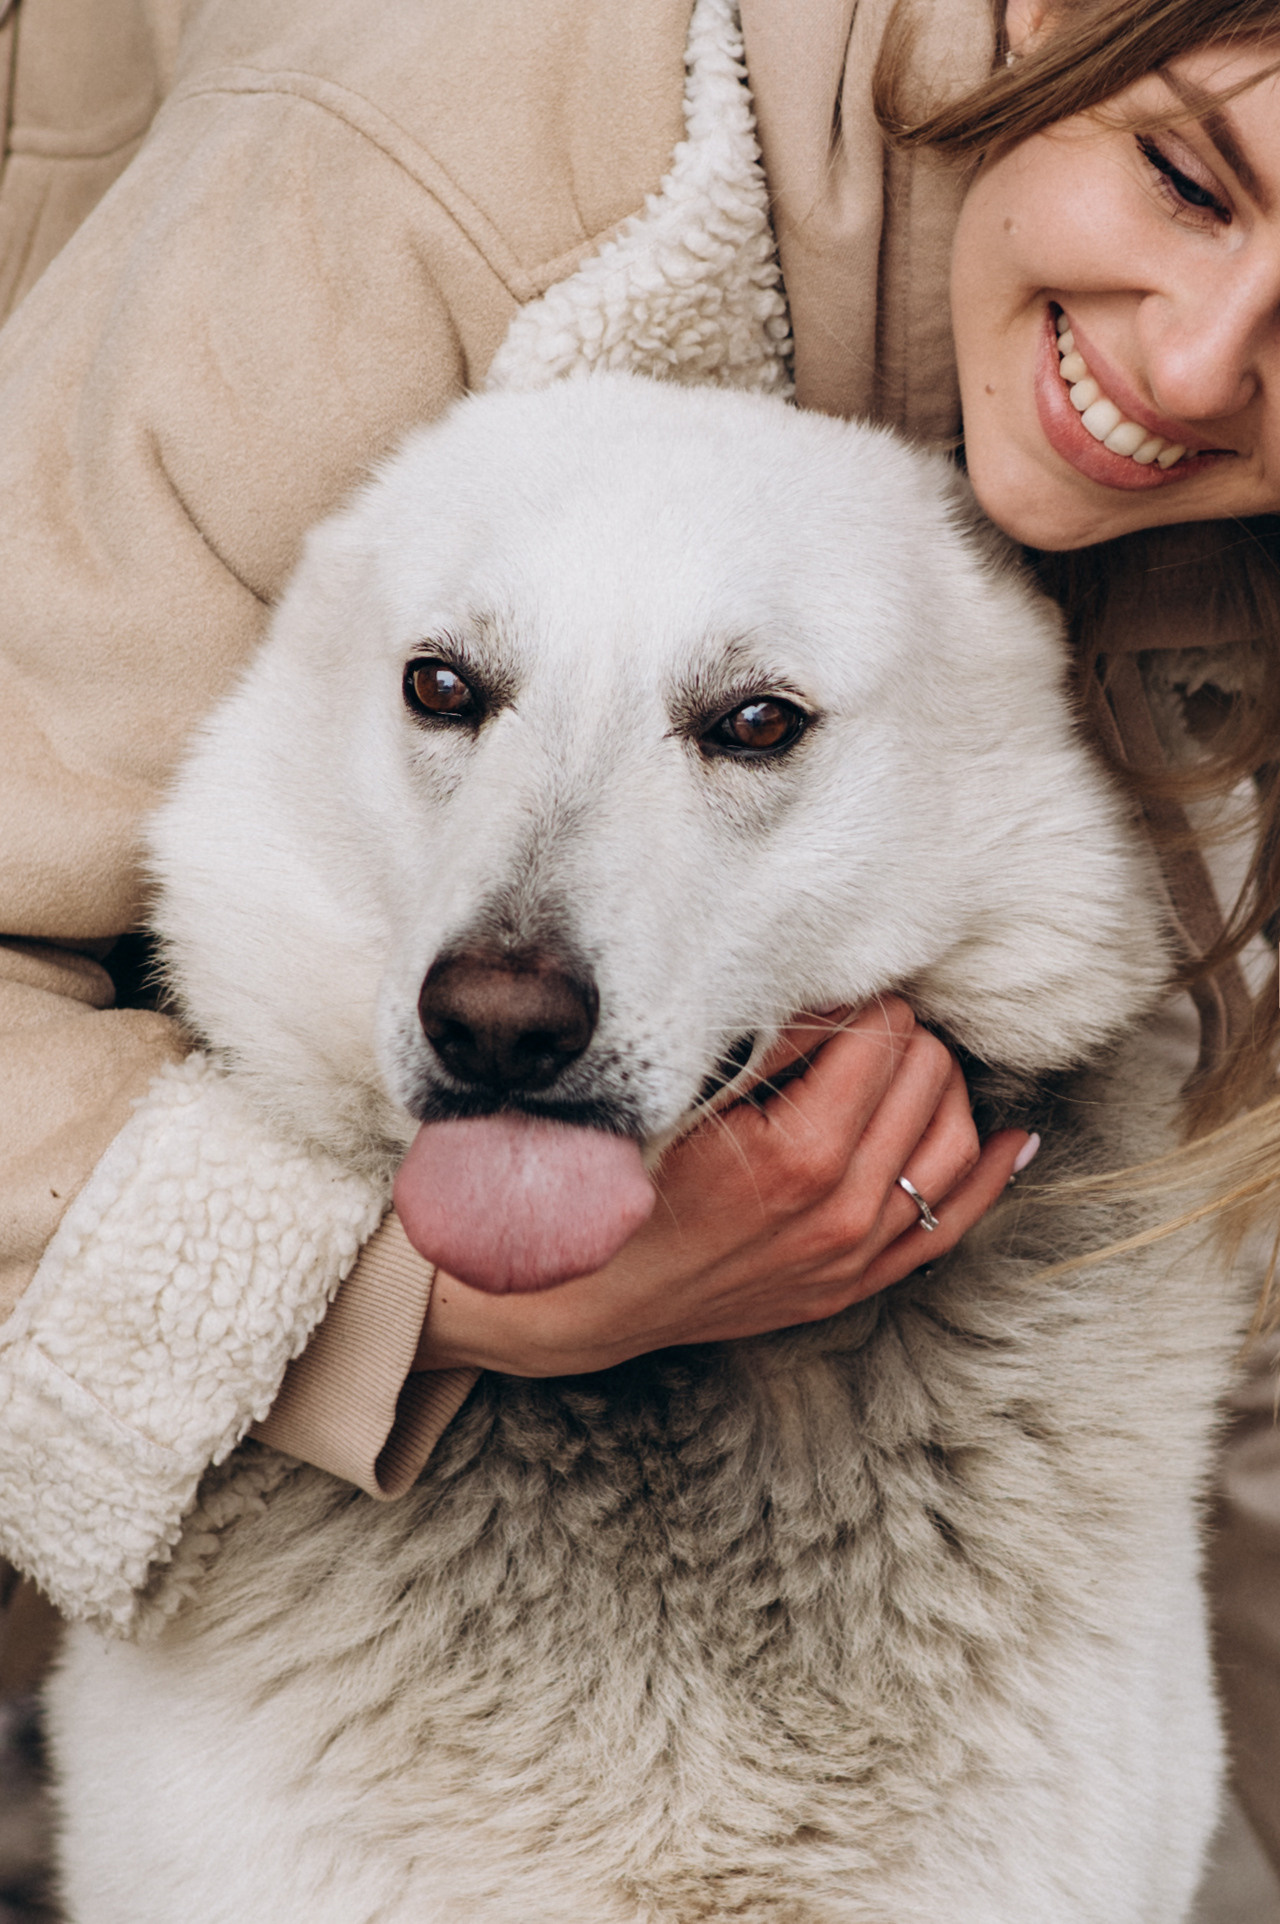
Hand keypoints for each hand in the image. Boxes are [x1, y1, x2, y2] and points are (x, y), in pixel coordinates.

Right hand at [412, 997, 1032, 1377]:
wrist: (580, 1299)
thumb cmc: (611, 1185)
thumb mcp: (676, 1095)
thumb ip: (762, 1040)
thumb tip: (836, 983)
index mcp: (797, 1156)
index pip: (881, 1037)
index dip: (862, 1000)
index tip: (832, 994)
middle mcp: (840, 1211)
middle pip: (925, 1078)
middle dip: (900, 1035)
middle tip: (857, 1020)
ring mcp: (852, 1255)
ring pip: (952, 1142)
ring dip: (940, 1087)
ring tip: (905, 1057)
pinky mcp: (852, 1282)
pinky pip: (949, 1225)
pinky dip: (985, 1176)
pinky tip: (1010, 1138)